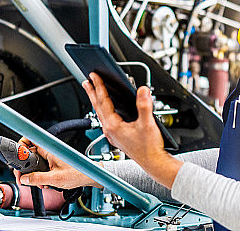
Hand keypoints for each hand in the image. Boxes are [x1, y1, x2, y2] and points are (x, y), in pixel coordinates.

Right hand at [16, 137, 101, 189]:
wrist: (88, 176)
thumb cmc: (78, 173)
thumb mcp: (55, 179)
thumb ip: (37, 178)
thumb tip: (24, 179)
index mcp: (49, 149)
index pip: (30, 139)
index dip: (20, 145)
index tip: (14, 154)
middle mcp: (48, 151)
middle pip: (29, 154)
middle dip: (24, 167)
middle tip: (22, 177)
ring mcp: (50, 157)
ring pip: (33, 163)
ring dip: (32, 174)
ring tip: (37, 182)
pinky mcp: (51, 163)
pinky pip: (40, 167)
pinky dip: (39, 176)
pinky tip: (44, 182)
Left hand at [82, 72, 182, 188]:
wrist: (153, 163)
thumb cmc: (149, 148)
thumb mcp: (148, 124)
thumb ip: (144, 105)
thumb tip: (142, 90)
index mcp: (113, 126)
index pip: (103, 101)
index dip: (99, 86)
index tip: (94, 76)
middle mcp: (110, 130)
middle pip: (97, 107)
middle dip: (92, 92)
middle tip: (87, 80)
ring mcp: (112, 134)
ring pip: (100, 113)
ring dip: (96, 100)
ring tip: (92, 90)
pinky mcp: (117, 137)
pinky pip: (106, 119)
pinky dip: (103, 109)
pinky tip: (106, 107)